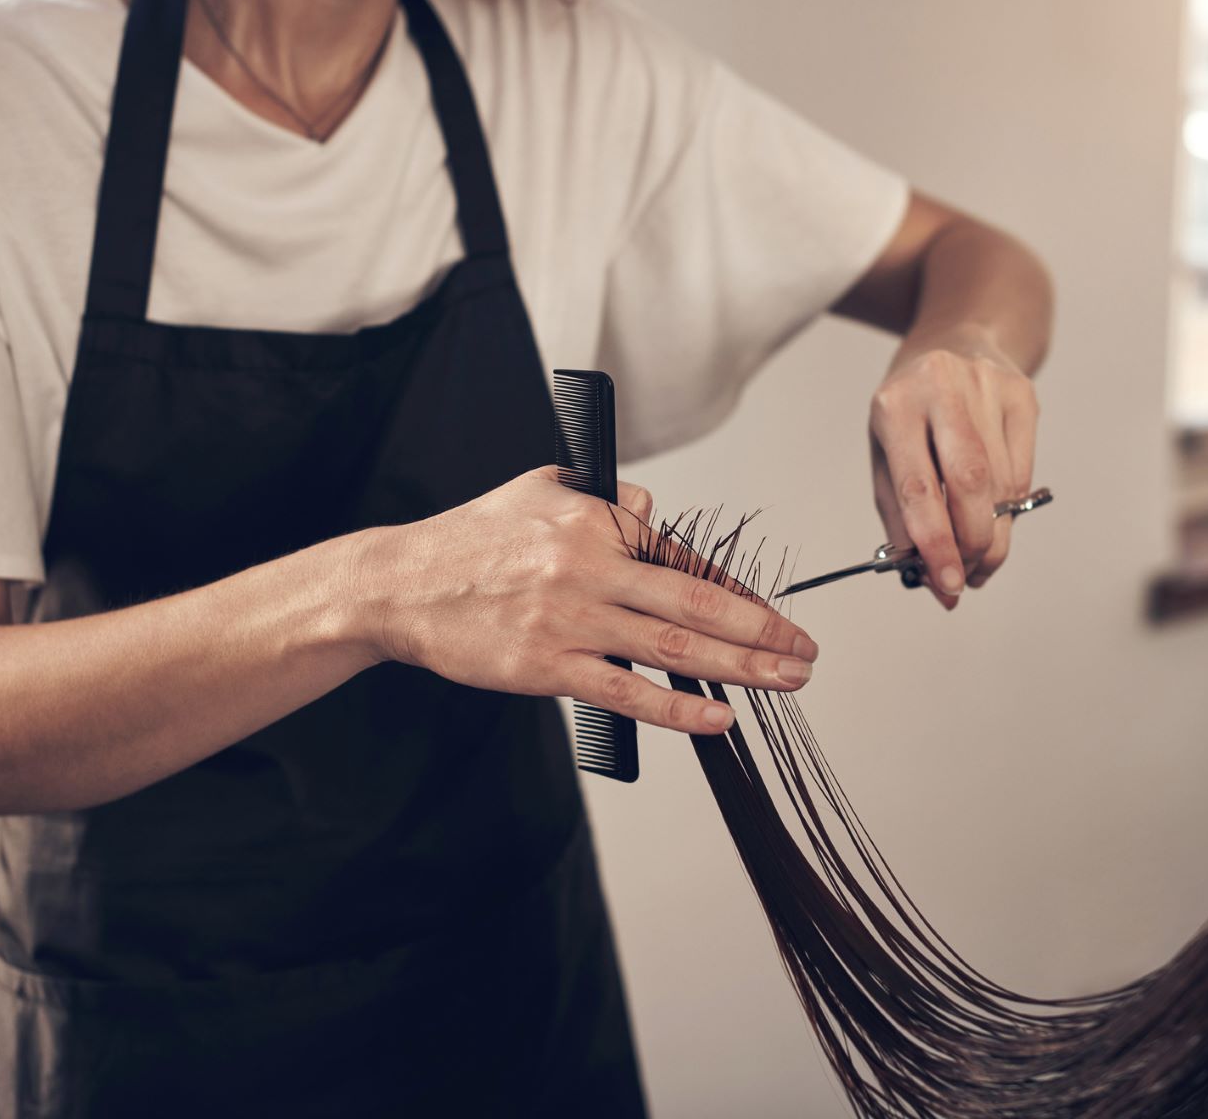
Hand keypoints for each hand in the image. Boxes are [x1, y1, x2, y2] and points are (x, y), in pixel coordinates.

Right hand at [368, 467, 818, 732]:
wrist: (400, 584)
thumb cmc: (470, 540)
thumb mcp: (539, 489)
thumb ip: (604, 496)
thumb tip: (654, 512)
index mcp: (594, 516)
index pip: (684, 556)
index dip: (736, 590)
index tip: (771, 616)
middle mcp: (588, 564)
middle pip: (698, 601)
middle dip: (763, 630)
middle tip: (807, 650)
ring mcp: (569, 619)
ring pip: (674, 646)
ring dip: (743, 667)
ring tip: (788, 680)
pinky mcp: (545, 667)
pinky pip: (626, 691)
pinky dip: (678, 707)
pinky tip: (719, 717)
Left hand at [868, 325, 1038, 608]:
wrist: (956, 339)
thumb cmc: (912, 407)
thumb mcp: (885, 452)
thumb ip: (900, 515)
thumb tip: (925, 576)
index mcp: (894, 405)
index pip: (917, 487)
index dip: (935, 543)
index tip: (945, 583)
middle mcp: (942, 389)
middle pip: (969, 484)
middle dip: (971, 543)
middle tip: (966, 577)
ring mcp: (987, 387)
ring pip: (1002, 484)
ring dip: (992, 536)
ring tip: (979, 560)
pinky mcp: (1023, 395)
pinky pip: (1023, 471)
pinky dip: (1011, 508)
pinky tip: (996, 519)